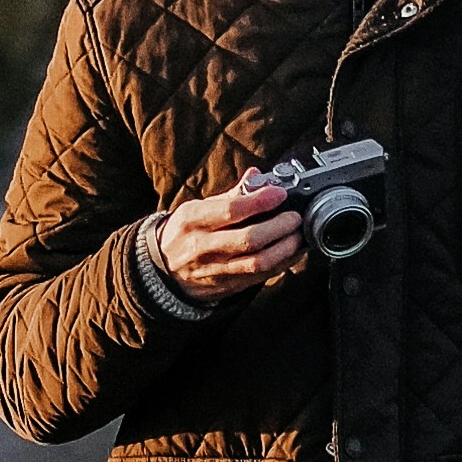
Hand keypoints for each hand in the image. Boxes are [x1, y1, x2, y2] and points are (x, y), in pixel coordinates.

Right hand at [157, 171, 307, 302]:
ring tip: (297, 235)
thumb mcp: (197, 208)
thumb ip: (230, 195)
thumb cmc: (186, 233)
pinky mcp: (227, 286)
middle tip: (294, 217)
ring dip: (284, 249)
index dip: (259, 201)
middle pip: (248, 239)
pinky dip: (281, 263)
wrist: (164, 270)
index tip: (279, 194)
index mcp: (193, 219)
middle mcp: (203, 246)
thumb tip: (256, 175)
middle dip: (279, 227)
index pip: (230, 210)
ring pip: (257, 263)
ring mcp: (215, 269)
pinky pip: (260, 276)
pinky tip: (292, 252)